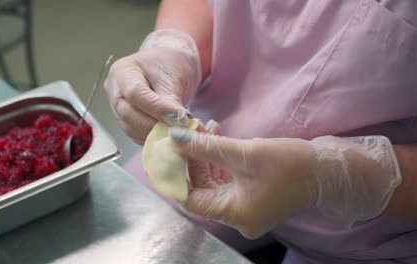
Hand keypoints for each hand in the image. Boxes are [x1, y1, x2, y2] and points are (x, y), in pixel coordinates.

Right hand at [104, 29, 200, 144]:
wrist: (171, 68)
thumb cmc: (171, 65)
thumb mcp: (173, 78)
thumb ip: (171, 102)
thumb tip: (177, 124)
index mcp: (122, 71)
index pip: (135, 93)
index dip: (156, 108)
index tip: (178, 118)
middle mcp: (114, 90)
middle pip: (128, 113)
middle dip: (154, 125)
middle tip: (178, 130)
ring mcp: (117, 108)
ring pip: (130, 128)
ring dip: (154, 135)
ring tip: (177, 133)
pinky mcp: (125, 122)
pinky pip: (135, 135)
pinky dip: (153, 138)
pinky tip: (168, 135)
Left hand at [169, 123, 400, 238]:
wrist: (328, 170)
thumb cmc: (291, 164)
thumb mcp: (244, 153)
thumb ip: (206, 146)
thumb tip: (175, 138)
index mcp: (234, 214)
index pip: (191, 198)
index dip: (177, 174)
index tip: (170, 150)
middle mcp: (238, 217)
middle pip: (202, 189)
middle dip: (194, 159)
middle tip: (191, 132)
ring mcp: (246, 208)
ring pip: (214, 182)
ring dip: (208, 156)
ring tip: (207, 128)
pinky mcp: (253, 197)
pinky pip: (228, 181)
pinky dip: (221, 161)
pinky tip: (218, 138)